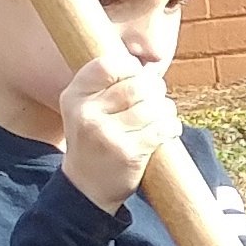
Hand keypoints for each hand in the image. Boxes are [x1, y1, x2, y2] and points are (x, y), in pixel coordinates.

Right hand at [58, 45, 180, 212]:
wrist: (85, 187)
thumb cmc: (93, 139)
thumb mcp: (85, 108)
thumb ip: (106, 84)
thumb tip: (147, 58)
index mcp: (74, 96)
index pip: (107, 65)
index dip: (130, 67)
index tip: (137, 75)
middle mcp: (87, 114)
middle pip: (137, 85)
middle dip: (154, 88)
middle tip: (157, 95)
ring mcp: (106, 134)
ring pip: (153, 106)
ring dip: (165, 108)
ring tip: (162, 114)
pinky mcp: (128, 153)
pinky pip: (162, 128)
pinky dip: (171, 126)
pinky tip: (168, 129)